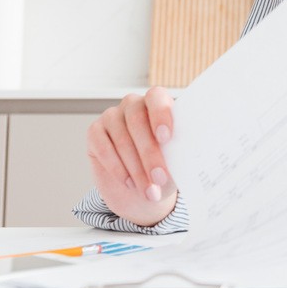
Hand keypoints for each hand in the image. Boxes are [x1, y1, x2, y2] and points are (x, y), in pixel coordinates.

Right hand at [87, 86, 177, 226]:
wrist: (145, 189)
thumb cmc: (166, 169)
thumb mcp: (178, 161)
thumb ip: (181, 150)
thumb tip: (191, 149)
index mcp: (158, 104)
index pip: (156, 97)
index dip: (161, 115)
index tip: (166, 138)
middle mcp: (133, 105)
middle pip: (137, 120)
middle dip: (150, 153)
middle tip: (159, 178)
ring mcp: (112, 116)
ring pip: (121, 138)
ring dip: (136, 168)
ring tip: (148, 190)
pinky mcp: (95, 132)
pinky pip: (103, 147)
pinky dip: (117, 167)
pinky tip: (129, 182)